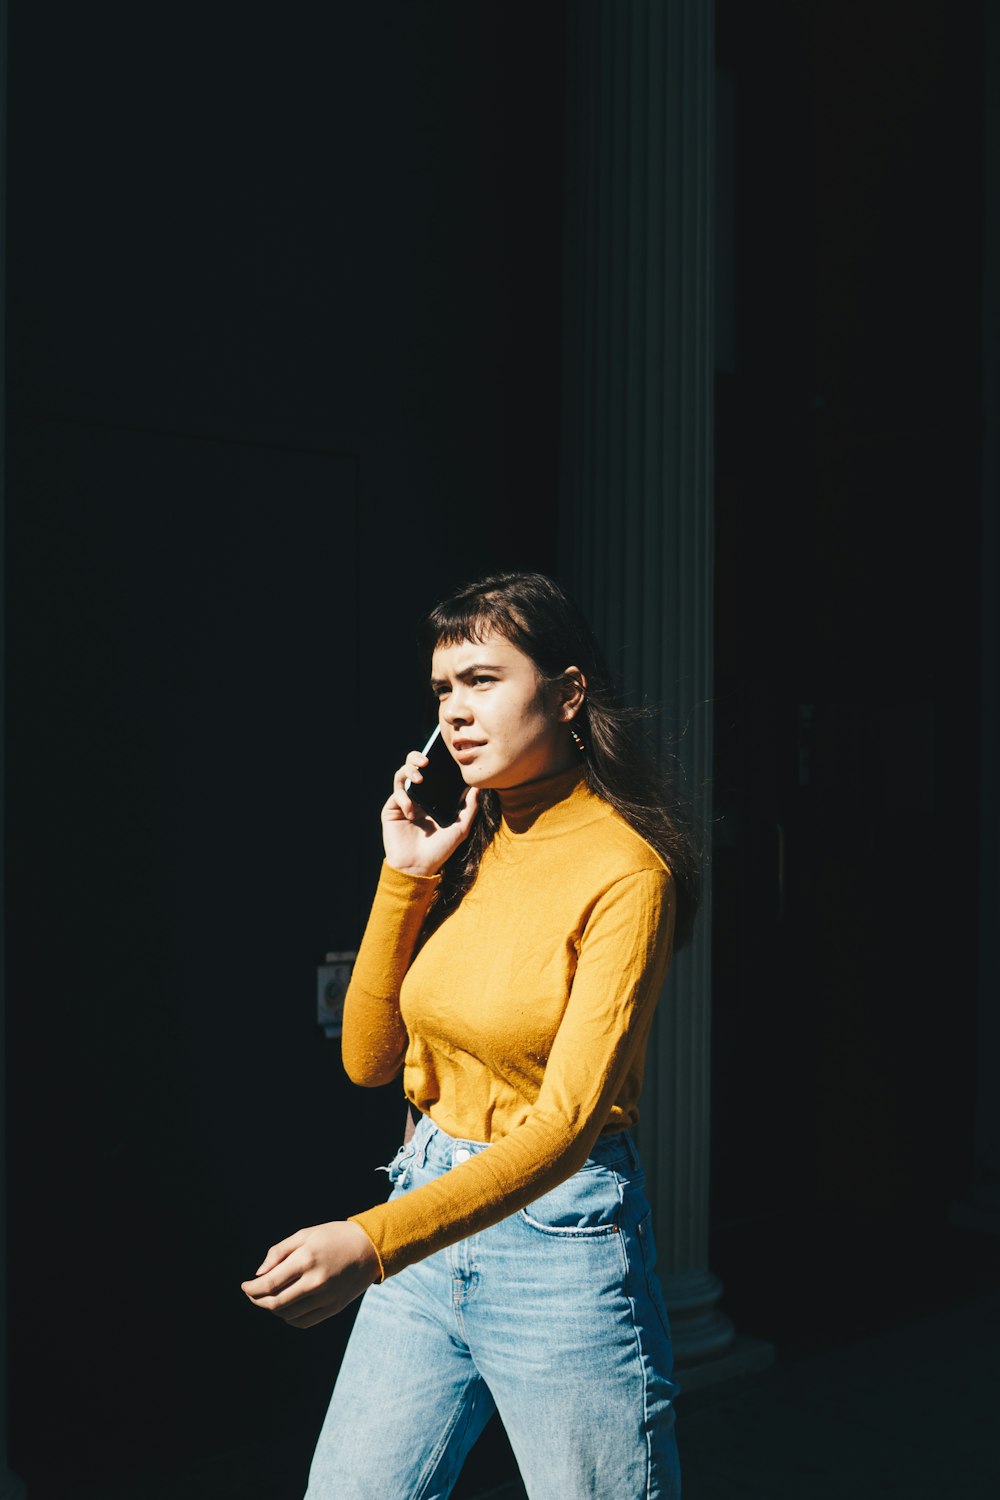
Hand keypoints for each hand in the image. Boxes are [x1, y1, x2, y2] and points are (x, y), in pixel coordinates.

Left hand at [241, 1220, 379, 1328]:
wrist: (370, 1248)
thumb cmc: (334, 1236)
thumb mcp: (305, 1234)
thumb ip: (279, 1252)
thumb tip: (258, 1274)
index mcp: (306, 1259)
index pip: (269, 1284)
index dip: (251, 1289)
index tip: (244, 1286)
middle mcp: (315, 1282)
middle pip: (275, 1303)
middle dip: (257, 1300)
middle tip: (252, 1294)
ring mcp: (325, 1298)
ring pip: (287, 1314)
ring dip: (272, 1309)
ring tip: (269, 1298)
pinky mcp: (333, 1308)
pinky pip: (303, 1322)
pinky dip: (289, 1317)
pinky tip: (286, 1307)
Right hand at [381, 751, 478, 876]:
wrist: (419, 867)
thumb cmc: (440, 850)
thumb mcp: (460, 828)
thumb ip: (469, 808)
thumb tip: (478, 788)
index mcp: (433, 799)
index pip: (432, 773)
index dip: (435, 761)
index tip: (443, 755)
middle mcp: (417, 797)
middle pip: (413, 767)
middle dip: (416, 757)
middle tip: (426, 760)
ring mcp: (403, 802)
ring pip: (401, 775)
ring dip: (409, 771)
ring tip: (418, 778)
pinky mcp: (391, 810)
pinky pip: (396, 794)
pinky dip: (404, 799)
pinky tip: (411, 813)